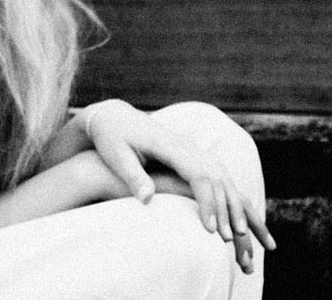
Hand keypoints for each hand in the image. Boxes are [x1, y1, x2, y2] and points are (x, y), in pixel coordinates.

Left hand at [79, 99, 276, 272]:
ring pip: (223, 177)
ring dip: (237, 205)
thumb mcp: (116, 155)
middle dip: (229, 209)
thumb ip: (132, 176)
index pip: (198, 175)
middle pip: (217, 177)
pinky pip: (219, 175)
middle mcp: (186, 146)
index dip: (208, 203)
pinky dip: (232, 196)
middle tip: (234, 240)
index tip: (211, 230)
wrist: (114, 116)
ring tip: (246, 235)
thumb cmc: (112, 137)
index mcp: (168, 146)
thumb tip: (147, 199)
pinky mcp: (191, 155)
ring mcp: (191, 149)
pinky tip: (241, 217)